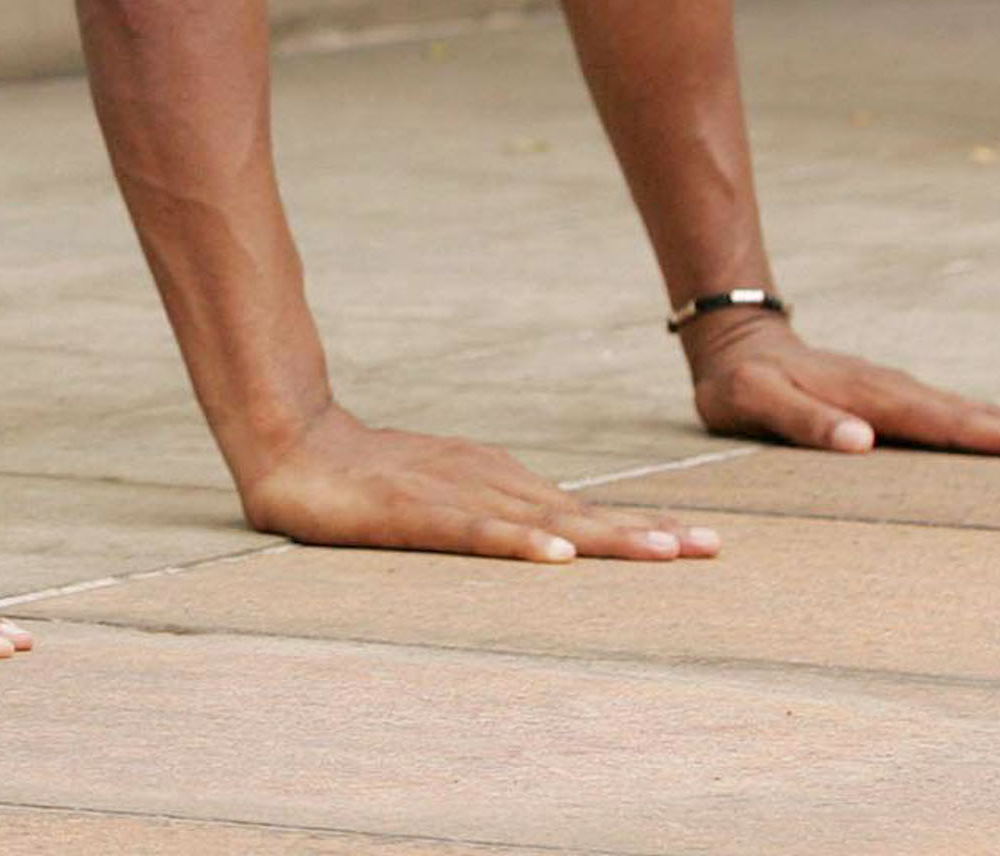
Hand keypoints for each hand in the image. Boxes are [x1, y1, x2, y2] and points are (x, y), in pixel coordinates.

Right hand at [234, 403, 714, 562]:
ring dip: (603, 537)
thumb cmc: (367, 477)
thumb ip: (490, 515)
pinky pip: (472, 531)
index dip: (641, 528)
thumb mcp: (442, 495)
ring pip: (540, 520)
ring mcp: (452, 493)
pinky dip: (517, 542)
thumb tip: (548, 541)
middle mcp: (487, 484)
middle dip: (646, 533)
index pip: (580, 512)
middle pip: (577, 515)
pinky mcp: (412, 510)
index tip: (700, 544)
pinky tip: (553, 556)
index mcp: (497, 482)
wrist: (291, 442)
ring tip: (661, 553)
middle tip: (709, 549)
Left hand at [683, 309, 999, 460]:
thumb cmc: (741, 384)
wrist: (739, 343)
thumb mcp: (752, 401)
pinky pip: (964, 416)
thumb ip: (802, 420)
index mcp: (870, 397)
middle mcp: (898, 392)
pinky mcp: (905, 401)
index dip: (996, 439)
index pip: (943, 423)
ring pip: (980, 414)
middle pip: (979, 416)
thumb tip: (859, 442)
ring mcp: (905, 394)